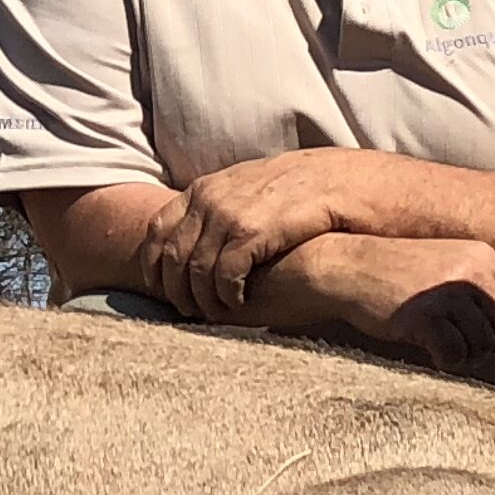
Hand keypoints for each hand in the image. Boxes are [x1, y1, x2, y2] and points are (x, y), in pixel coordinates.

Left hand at [137, 156, 354, 318]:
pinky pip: (224, 274)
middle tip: (185, 310)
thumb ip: (221, 204)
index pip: (157, 228)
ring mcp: (230, 215)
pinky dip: (225, 295)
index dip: (152, 263)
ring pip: (195, 269)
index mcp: (205, 187)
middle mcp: (210, 199)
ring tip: (210, 313)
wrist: (342, 180)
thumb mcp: (248, 186)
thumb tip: (198, 232)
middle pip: (171, 254)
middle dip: (174, 289)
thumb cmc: (299, 189)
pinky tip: (236, 304)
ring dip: (200, 298)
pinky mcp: (253, 232)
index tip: (158, 287)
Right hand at [272, 233, 494, 372]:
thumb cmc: (394, 272)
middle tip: (461, 345)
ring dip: (467, 354)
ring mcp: (449, 292)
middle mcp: (471, 270)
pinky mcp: (426, 315)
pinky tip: (431, 353)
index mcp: (481, 255)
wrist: (346, 267)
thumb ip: (477, 285)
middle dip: (488, 342)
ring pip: (484, 343)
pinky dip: (446, 361)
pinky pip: (456, 354)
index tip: (485, 332)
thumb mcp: (444, 265)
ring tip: (443, 348)